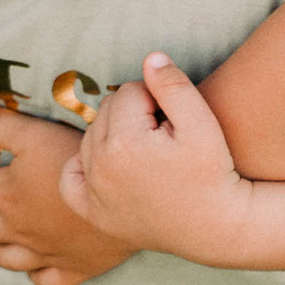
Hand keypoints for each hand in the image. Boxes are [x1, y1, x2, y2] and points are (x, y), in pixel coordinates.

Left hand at [0, 102, 137, 284]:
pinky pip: (44, 279)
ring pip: (6, 257)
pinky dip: (33, 274)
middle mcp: (18, 229)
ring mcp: (45, 253)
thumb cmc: (77, 162)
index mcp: (5, 196)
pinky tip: (32, 268)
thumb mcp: (35, 133)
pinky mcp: (74, 268)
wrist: (125, 200)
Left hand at [60, 53, 254, 259]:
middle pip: (107, 110)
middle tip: (163, 137)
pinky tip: (109, 167)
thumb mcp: (203, 123)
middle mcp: (99, 165)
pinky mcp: (92, 212)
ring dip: (114, 136)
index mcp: (124, 141)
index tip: (175, 122)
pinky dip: (84, 166)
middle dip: (134, 114)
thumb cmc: (213, 173)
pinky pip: (70, 175)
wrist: (215, 227)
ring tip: (148, 153)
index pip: (131, 91)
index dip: (158, 99)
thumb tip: (150, 58)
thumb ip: (174, 85)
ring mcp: (92, 191)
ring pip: (91, 137)